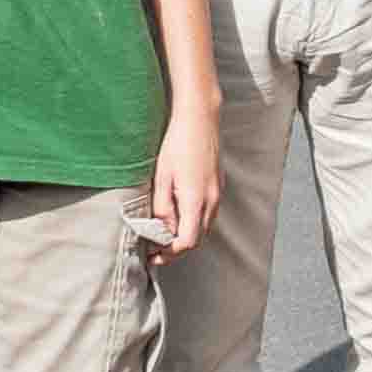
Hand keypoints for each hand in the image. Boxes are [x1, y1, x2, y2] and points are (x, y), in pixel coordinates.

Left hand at [141, 112, 221, 264]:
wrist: (200, 119)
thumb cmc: (178, 143)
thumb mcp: (161, 176)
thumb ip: (162, 206)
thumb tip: (162, 228)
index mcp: (195, 200)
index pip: (187, 241)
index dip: (170, 253)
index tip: (154, 253)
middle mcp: (211, 200)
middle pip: (198, 239)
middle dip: (177, 249)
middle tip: (156, 250)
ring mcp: (217, 193)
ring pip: (204, 227)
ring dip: (187, 236)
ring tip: (165, 234)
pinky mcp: (217, 186)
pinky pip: (208, 214)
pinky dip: (194, 222)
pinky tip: (179, 216)